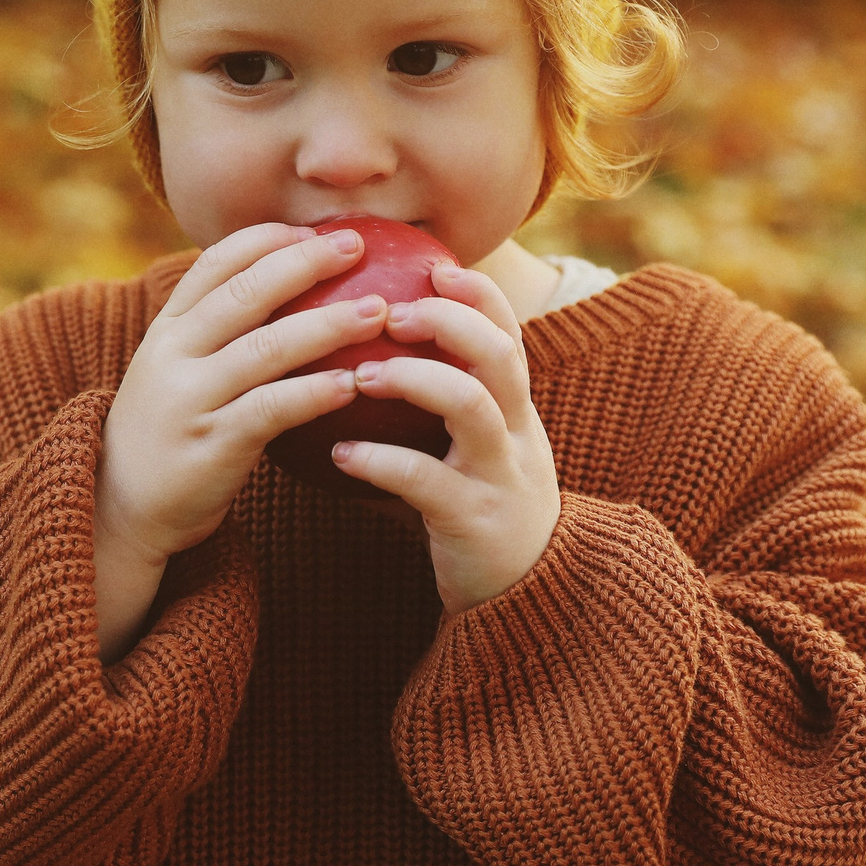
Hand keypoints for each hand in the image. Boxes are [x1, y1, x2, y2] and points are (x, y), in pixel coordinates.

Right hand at [91, 222, 384, 660]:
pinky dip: (313, 392)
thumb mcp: (180, 372)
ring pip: (264, 348)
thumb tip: (291, 292)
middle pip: (244, 293)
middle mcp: (173, 355)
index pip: (214, 263)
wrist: (122, 510)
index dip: (265, 239)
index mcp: (167, 329)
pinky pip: (270, 410)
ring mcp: (189, 399)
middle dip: (304, 263)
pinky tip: (352, 384)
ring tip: (377, 311)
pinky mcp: (210, 445)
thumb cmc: (173, 432)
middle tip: (359, 246)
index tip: (312, 229)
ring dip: (327, 325)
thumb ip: (220, 335)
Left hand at [328, 264, 559, 614]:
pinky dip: (382, 462)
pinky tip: (340, 453)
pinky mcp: (477, 521)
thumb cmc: (478, 506)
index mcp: (515, 409)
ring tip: (360, 374)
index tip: (434, 268)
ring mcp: (502, 475)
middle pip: (500, 355)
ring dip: (414, 379)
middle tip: (390, 311)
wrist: (525, 598)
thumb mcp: (471, 449)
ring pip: (471, 407)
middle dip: (451, 323)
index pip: (509, 332)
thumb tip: (366, 350)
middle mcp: (517, 433)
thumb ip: (438, 403)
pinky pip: (428, 483)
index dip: (478, 295)